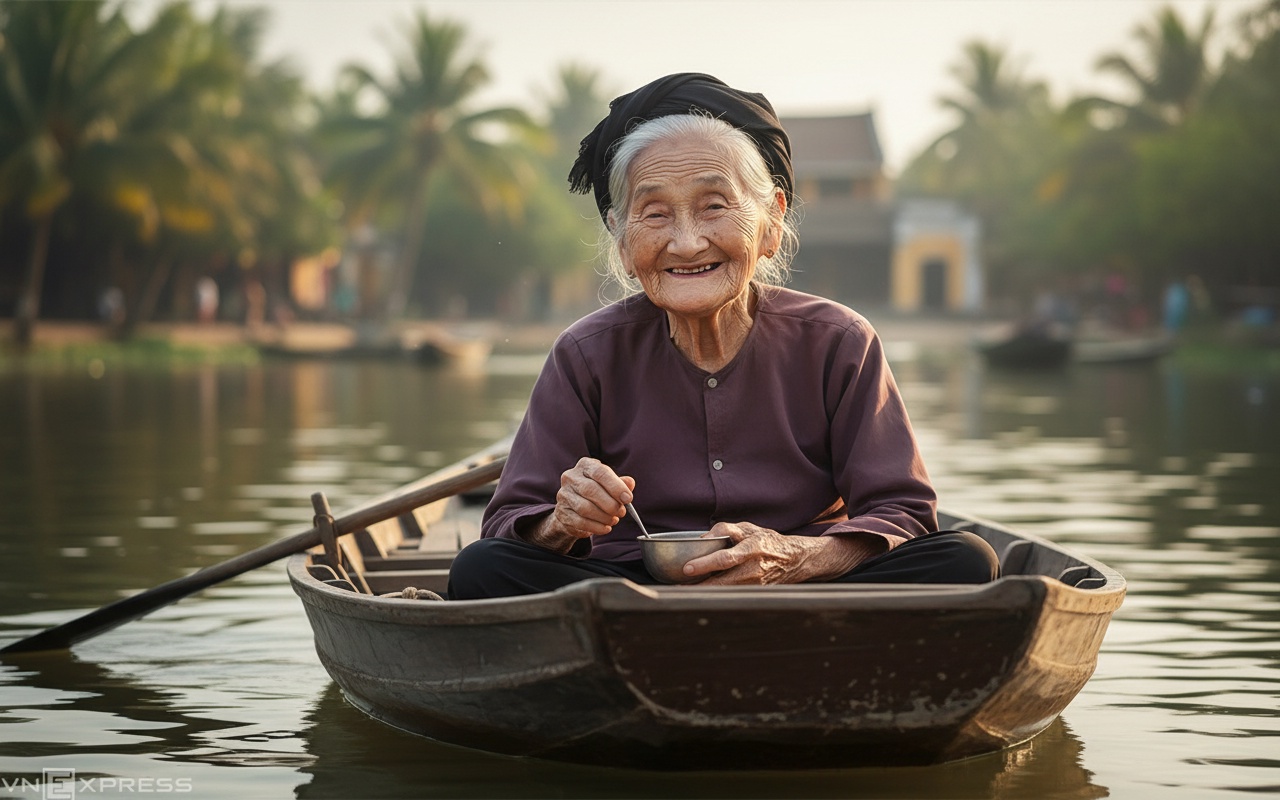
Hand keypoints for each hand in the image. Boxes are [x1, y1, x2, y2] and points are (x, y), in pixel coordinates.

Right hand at [525, 458, 635, 552]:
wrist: (574, 509)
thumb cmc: (596, 493)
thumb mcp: (610, 484)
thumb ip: (620, 483)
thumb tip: (630, 483)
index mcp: (585, 466)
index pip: (600, 472)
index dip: (616, 486)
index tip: (628, 499)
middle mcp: (571, 477)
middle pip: (591, 490)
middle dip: (610, 504)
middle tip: (621, 512)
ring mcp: (564, 495)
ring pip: (585, 508)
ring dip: (604, 517)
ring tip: (614, 520)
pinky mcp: (561, 512)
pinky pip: (580, 522)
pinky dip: (597, 527)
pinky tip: (606, 528)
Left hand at [682, 522, 886, 584]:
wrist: (796, 559)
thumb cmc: (768, 541)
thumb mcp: (750, 528)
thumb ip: (726, 529)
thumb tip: (703, 537)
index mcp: (752, 547)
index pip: (725, 557)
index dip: (705, 563)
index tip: (687, 568)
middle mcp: (754, 567)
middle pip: (723, 579)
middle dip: (700, 584)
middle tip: (680, 585)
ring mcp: (755, 582)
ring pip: (726, 590)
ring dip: (706, 591)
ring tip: (687, 591)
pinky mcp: (756, 591)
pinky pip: (733, 594)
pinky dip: (718, 594)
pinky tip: (704, 593)